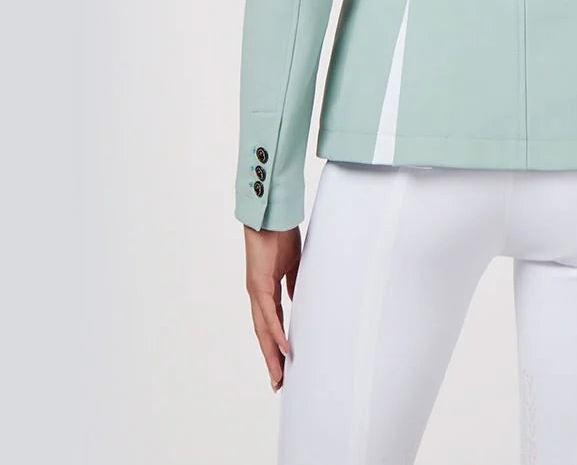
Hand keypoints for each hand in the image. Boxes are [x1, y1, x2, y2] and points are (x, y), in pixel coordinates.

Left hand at [244, 224, 300, 391]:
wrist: (271, 215)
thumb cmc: (280, 234)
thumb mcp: (293, 264)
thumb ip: (293, 284)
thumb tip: (297, 302)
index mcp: (267, 289)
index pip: (272, 324)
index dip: (276, 344)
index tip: (284, 363)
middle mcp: (258, 295)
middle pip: (264, 334)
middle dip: (271, 359)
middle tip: (279, 383)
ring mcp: (257, 292)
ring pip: (263, 330)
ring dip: (271, 354)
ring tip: (280, 376)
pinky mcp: (259, 285)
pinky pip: (269, 315)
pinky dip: (275, 332)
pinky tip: (284, 348)